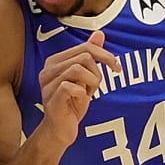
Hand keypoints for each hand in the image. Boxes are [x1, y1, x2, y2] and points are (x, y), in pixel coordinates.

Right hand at [37, 30, 120, 146]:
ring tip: (88, 94)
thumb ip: (90, 54)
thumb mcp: (85, 77)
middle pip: (83, 56)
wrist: (60, 130)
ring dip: (91, 82)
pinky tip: (81, 101)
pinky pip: (71, 87)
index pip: (85, 47)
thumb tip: (99, 33)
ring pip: (77, 69)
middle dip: (97, 72)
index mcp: (55, 61)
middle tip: (96, 87)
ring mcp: (48, 84)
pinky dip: (82, 94)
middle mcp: (48, 70)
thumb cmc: (72, 103)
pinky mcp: (52, 98)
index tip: (117, 67)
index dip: (105, 55)